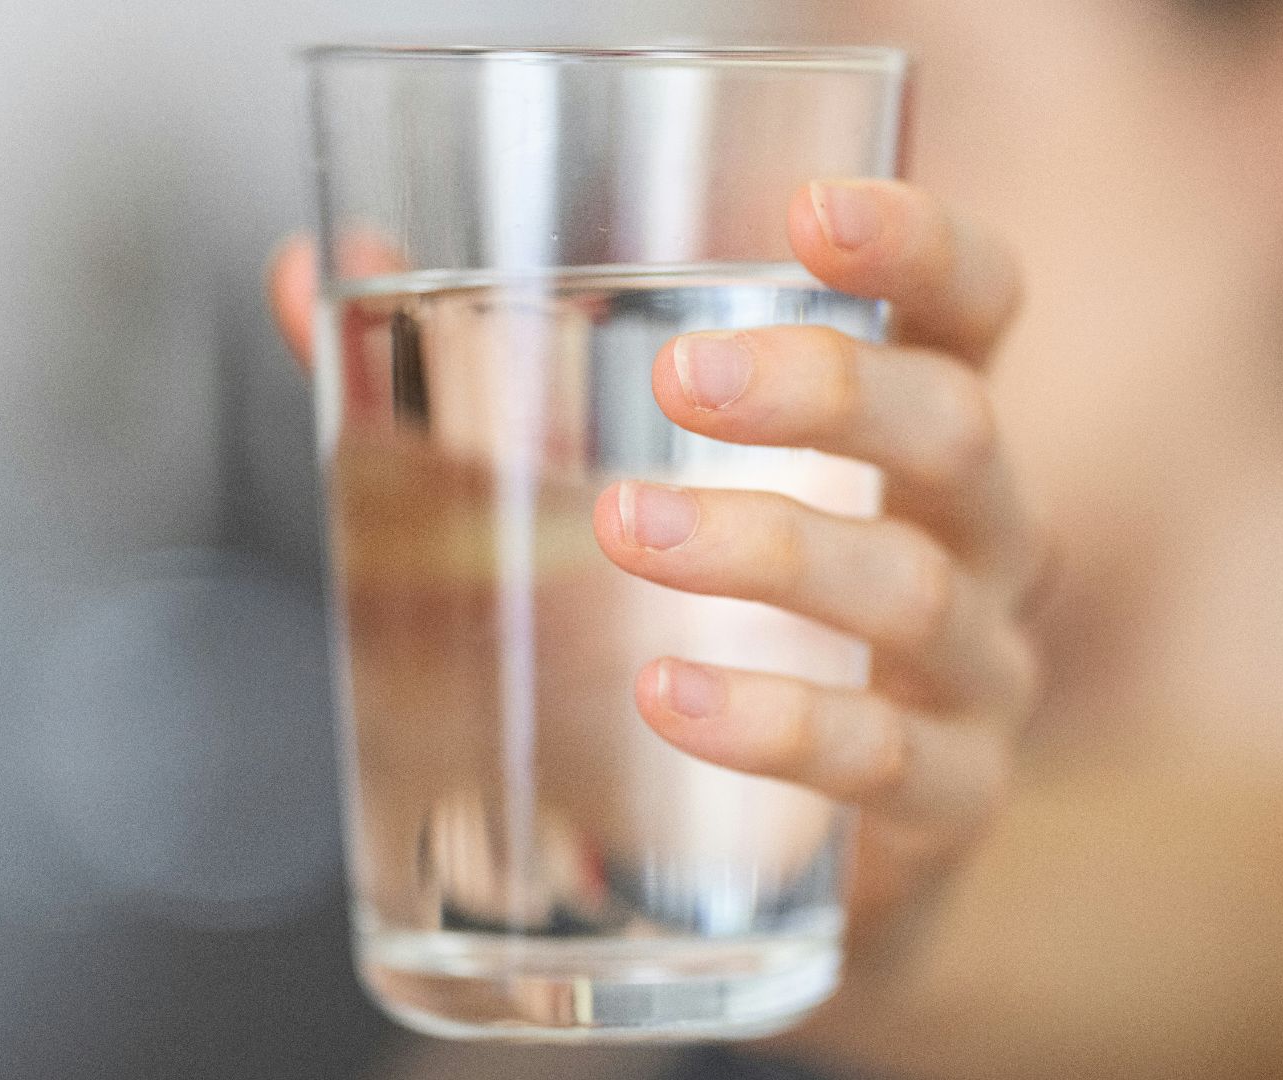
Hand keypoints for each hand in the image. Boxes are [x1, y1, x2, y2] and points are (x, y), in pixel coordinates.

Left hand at [269, 177, 1043, 940]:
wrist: (788, 864)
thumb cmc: (703, 626)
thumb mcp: (601, 488)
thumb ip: (460, 384)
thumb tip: (308, 274)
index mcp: (908, 430)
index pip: (974, 304)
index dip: (921, 244)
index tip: (807, 212)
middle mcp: (974, 536)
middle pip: (955, 429)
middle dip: (826, 388)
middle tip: (682, 380)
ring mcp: (974, 673)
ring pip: (913, 588)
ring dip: (768, 548)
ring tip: (626, 529)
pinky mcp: (946, 801)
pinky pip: (886, 758)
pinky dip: (777, 722)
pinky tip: (670, 695)